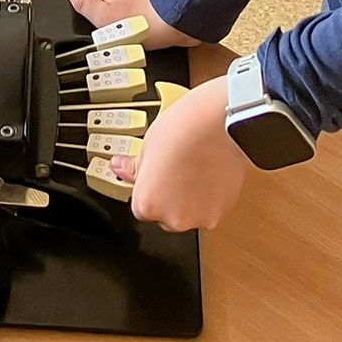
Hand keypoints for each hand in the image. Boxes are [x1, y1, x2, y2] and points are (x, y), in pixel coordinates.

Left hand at [112, 75, 247, 232]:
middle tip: (175, 171)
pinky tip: (208, 176)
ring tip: (193, 170)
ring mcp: (199, 218)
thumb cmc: (184, 130)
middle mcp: (173, 218)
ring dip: (190, 200)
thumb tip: (121, 168)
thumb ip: (133, 167)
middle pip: (165, 216)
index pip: (142, 208)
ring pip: (189, 215)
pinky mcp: (221, 213)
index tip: (156, 176)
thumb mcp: (147, 145)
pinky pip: (210, 211)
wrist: (220, 123)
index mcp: (147, 204)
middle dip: (169, 198)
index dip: (149, 189)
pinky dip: (209, 199)